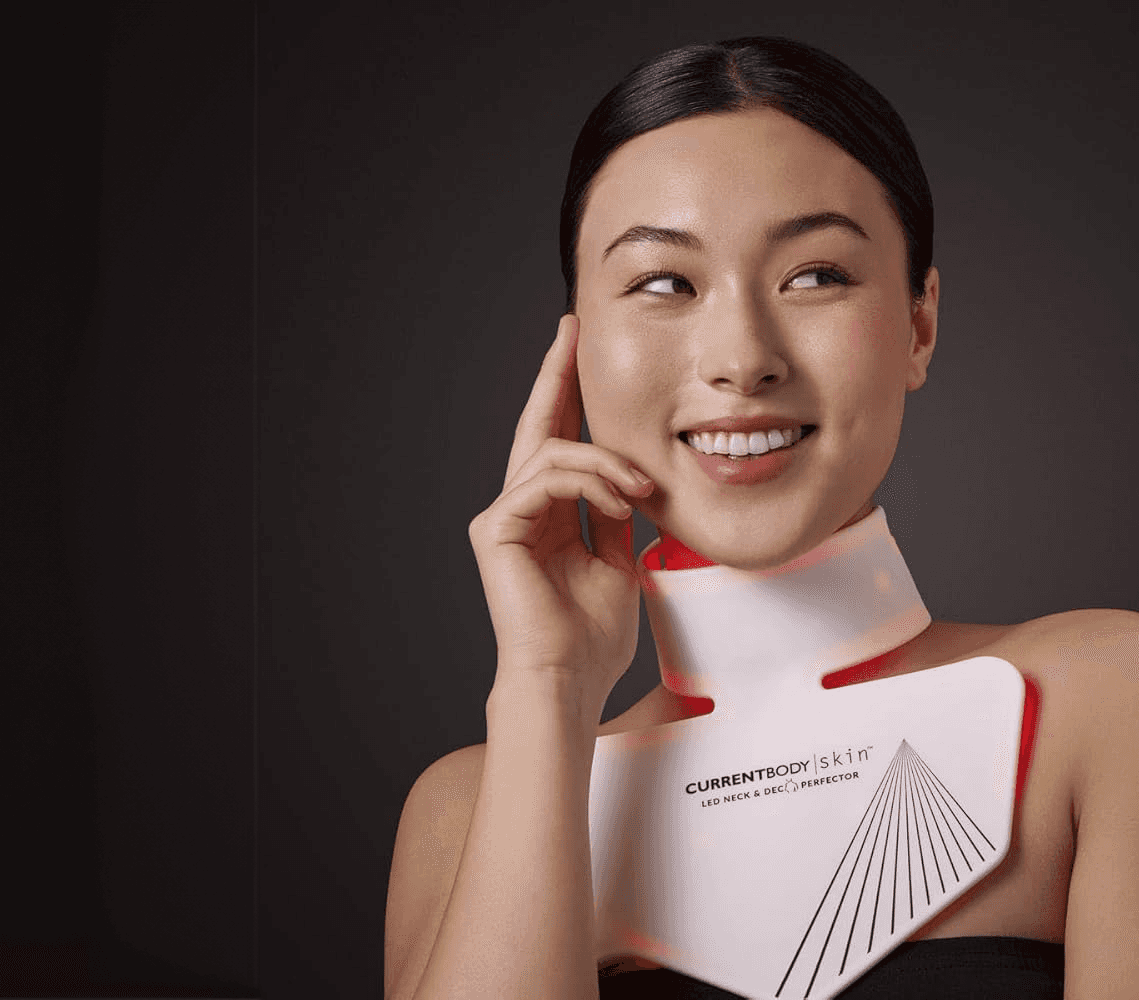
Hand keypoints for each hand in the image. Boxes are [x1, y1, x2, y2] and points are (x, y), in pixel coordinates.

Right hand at [468, 314, 653, 708]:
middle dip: (558, 375)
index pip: (559, 444)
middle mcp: (521, 510)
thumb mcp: (619, 563)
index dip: (569, 397)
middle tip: (572, 329)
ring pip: (553, 452)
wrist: (570, 678)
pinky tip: (619, 502)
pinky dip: (590, 482)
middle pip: (538, 426)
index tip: (580, 351)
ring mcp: (505, 517)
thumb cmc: (593, 638)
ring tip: (640, 489)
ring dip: (608, 462)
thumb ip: (616, 520)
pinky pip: (546, 477)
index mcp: (550, 517)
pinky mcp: (498, 528)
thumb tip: (634, 484)